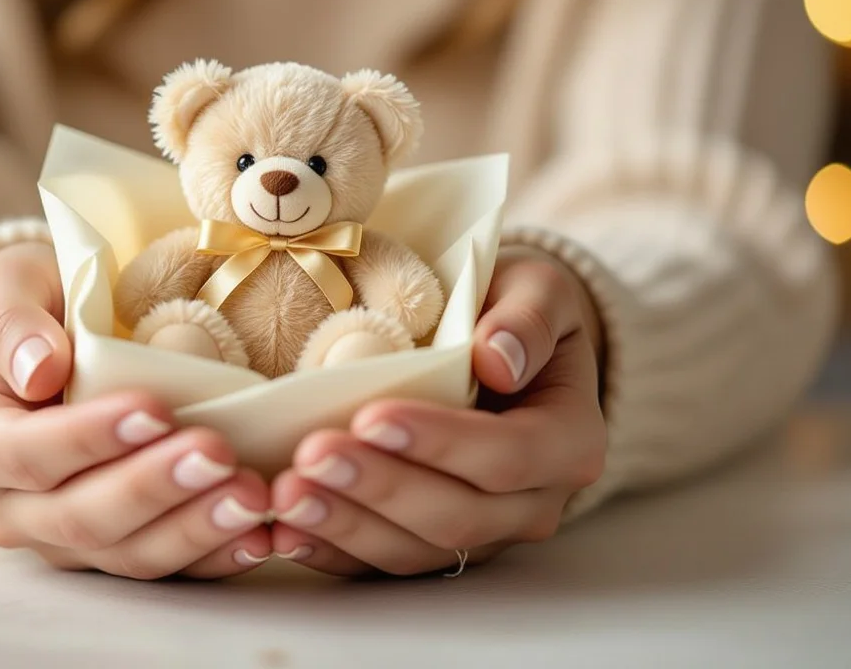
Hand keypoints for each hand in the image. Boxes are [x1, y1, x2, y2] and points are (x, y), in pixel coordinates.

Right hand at [0, 241, 270, 578]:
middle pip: (81, 517)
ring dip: (194, 530)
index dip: (89, 439)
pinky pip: (167, 567)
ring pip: (128, 554)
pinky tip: (262, 535)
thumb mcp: (10, 286)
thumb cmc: (32, 308)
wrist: (46, 348)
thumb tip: (38, 368)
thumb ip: (12, 320)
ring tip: (251, 495)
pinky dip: (216, 556)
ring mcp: (65, 538)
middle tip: (217, 453)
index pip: (27, 454)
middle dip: (154, 489)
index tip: (154, 410)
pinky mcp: (117, 548)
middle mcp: (12, 507)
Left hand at [269, 245, 606, 575]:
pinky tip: (282, 531)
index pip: (507, 456)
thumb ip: (529, 316)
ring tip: (285, 494)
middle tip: (311, 454)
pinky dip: (330, 551)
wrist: (501, 347)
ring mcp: (482, 533)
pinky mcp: (431, 544)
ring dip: (345, 527)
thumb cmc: (515, 311)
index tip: (372, 416)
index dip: (441, 443)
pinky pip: (380, 563)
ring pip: (414, 550)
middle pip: (457, 516)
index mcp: (568, 441)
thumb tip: (498, 356)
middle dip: (378, 488)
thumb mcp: (538, 289)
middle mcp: (532, 502)